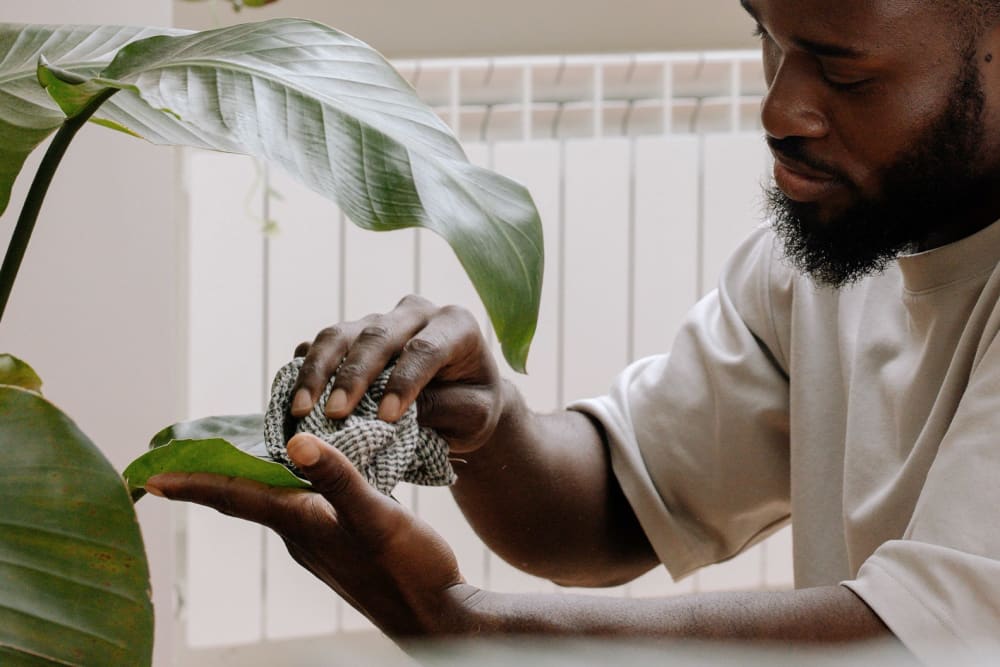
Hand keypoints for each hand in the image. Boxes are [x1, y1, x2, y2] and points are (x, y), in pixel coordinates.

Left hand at [146, 433, 477, 637]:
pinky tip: (308, 473)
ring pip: (275, 502)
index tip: (149, 476)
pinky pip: (302, 508)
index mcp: (302, 524)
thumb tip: (296, 442)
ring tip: (239, 451)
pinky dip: (290, 485)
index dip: (193, 484)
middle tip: (183, 454)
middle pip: (246, 499)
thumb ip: (338, 479)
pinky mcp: (342, 547)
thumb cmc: (409, 569)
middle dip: (213, 478)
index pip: (235, 498)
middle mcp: (302, 537)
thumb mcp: (376, 516)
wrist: (437, 617)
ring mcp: (321, 545)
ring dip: (252, 478)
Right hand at [291, 295, 502, 452]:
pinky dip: (304, 368)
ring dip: (318, 371)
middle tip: (336, 413)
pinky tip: (291, 396)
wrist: (462, 400)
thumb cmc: (472, 407)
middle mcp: (417, 313)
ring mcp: (381, 318)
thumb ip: (442, 409)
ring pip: (343, 334)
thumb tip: (390, 414)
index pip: (426, 348)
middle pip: (378, 336)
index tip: (388, 417)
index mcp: (457, 326)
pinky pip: (323, 344)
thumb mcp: (473, 415)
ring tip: (302, 410)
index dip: (405, 381)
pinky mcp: (353, 333)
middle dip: (354, 376)